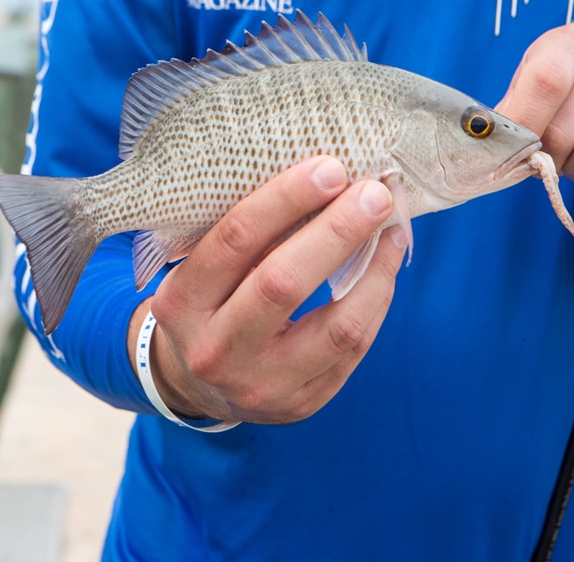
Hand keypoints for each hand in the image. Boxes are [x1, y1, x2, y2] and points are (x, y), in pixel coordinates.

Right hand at [127, 156, 407, 424]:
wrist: (198, 384)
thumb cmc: (207, 304)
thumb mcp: (201, 270)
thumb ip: (246, 235)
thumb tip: (322, 175)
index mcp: (180, 305)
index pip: (233, 242)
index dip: (285, 200)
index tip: (329, 168)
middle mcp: (215, 352)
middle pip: (284, 284)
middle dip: (337, 230)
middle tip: (374, 192)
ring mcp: (261, 387)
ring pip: (337, 327)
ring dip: (375, 269)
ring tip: (393, 227)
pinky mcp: (302, 405)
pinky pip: (354, 349)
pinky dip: (376, 299)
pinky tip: (386, 265)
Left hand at [495, 23, 573, 222]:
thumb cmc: (559, 114)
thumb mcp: (528, 103)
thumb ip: (508, 118)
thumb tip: (483, 138)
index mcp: (569, 44)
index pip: (545, 80)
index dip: (523, 123)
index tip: (509, 150)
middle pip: (564, 129)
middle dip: (548, 158)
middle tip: (554, 154)